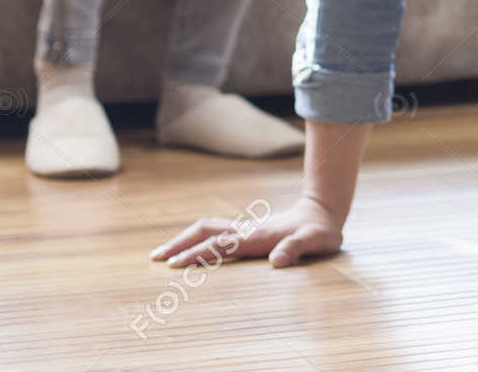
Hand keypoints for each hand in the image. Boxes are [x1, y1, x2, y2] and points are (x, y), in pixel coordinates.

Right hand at [150, 195, 343, 269]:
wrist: (323, 212)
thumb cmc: (321, 231)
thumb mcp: (317, 241)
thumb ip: (298, 248)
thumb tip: (278, 260)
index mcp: (257, 236)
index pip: (220, 246)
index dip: (197, 255)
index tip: (174, 265)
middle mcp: (246, 230)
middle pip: (204, 232)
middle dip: (179, 244)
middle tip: (155, 258)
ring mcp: (244, 228)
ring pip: (206, 229)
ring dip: (183, 239)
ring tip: (162, 254)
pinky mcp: (246, 230)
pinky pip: (214, 233)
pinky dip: (195, 239)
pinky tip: (189, 248)